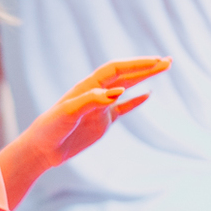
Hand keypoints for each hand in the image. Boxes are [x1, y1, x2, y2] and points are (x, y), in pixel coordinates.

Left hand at [21, 57, 169, 168]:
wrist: (42, 149)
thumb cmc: (51, 128)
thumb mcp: (69, 113)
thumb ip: (92, 100)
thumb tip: (118, 92)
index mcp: (88, 86)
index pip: (117, 69)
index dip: (136, 64)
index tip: (155, 62)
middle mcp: (97, 92)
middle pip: (126, 74)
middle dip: (146, 67)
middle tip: (168, 61)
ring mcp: (102, 106)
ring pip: (128, 87)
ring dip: (145, 77)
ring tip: (164, 68)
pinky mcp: (103, 121)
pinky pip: (124, 108)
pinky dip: (137, 101)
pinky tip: (149, 93)